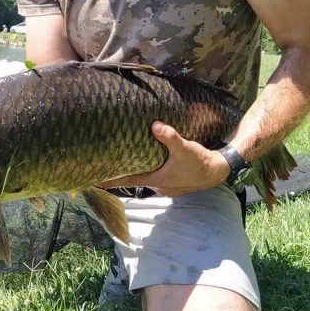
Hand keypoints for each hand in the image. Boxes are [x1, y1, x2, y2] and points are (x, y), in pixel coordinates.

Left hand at [98, 122, 230, 197]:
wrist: (218, 171)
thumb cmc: (200, 162)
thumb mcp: (185, 148)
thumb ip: (170, 137)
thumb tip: (155, 125)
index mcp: (154, 179)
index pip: (125, 181)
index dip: (107, 180)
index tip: (91, 179)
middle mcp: (156, 184)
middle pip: (131, 179)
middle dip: (117, 173)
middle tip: (100, 164)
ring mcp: (164, 185)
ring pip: (142, 177)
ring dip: (132, 171)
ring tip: (119, 160)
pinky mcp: (171, 182)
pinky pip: (153, 176)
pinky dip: (145, 170)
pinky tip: (145, 161)